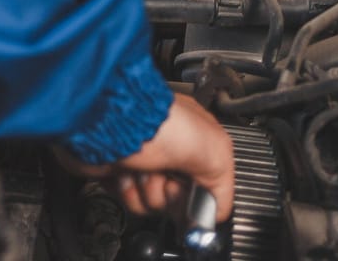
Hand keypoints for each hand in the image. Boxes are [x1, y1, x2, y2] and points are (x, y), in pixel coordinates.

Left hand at [68, 98, 234, 218]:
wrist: (114, 122)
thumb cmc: (160, 124)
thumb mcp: (215, 153)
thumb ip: (223, 187)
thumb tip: (217, 214)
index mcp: (196, 143)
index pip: (205, 187)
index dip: (197, 195)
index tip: (190, 190)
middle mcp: (170, 153)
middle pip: (177, 200)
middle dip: (170, 195)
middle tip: (166, 178)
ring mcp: (143, 162)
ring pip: (152, 204)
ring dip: (147, 192)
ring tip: (144, 170)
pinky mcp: (119, 171)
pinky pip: (128, 199)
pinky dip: (125, 191)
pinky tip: (126, 173)